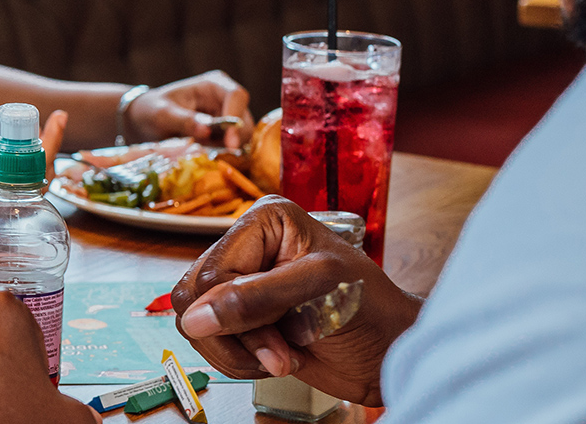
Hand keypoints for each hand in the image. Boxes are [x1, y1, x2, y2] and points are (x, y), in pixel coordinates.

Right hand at [0, 111, 66, 218]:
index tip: (57, 120)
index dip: (42, 150)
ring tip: (47, 132)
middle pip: (32, 186)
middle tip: (55, 122)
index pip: (16, 176)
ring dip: (42, 162)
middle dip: (49, 152)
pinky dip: (30, 171)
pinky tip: (32, 150)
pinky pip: (20, 193)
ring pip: (30, 191)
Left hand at [129, 70, 253, 146]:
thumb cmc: (151, 111)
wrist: (144, 121)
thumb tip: (206, 131)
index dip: (236, 117)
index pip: (236, 96)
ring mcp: (227, 118)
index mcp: (214, 84)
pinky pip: (233, 147)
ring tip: (202, 153)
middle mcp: (225, 99)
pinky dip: (223, 154)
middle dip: (234, 139)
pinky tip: (206, 157)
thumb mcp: (162, 114)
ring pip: (243, 137)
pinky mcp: (225, 135)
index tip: (230, 141)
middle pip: (244, 119)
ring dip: (227, 149)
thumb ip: (184, 120)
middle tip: (214, 154)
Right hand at [171, 196, 423, 405]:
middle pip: (194, 297)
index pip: (212, 272)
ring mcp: (242, 285)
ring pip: (195, 324)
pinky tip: (279, 357)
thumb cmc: (372, 310)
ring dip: (239, 352)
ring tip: (284, 355)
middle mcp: (247, 249)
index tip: (276, 334)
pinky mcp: (242, 319)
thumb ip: (255, 300)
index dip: (234, 311)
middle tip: (280, 350)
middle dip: (236, 335)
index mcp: (263, 223)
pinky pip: (210, 344)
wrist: (392, 354)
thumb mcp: (318, 293)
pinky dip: (241, 362)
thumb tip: (195, 319)